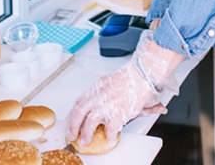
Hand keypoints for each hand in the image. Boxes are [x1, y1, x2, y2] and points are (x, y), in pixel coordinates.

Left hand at [66, 31, 183, 145]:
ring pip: (90, 121)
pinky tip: (110, 138)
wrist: (143, 73)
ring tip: (86, 140)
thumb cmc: (131, 76)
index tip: (71, 122)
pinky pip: (110, 128)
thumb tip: (101, 102)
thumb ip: (105, 93)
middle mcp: (99, 95)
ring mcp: (108, 104)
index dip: (72, 114)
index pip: (79, 102)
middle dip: (73, 126)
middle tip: (72, 135)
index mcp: (96, 88)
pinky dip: (108, 135)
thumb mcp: (112, 82)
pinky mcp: (119, 112)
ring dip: (86, 133)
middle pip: (79, 112)